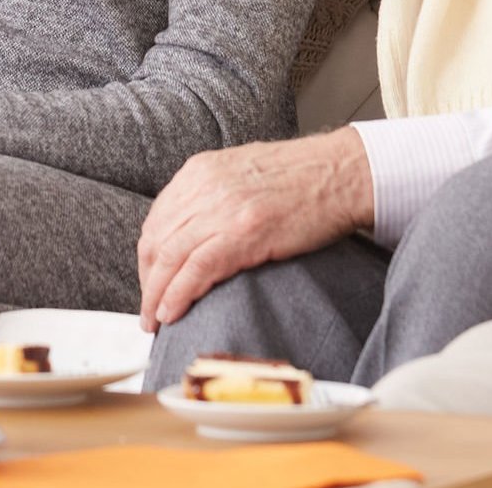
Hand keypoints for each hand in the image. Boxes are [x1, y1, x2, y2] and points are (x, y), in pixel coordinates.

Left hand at [135, 128, 372, 330]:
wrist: (344, 172)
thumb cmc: (304, 178)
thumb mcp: (243, 174)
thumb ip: (212, 196)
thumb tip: (192, 233)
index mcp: (201, 170)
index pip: (157, 220)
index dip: (147, 258)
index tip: (151, 282)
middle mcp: (204, 186)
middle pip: (155, 241)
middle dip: (147, 281)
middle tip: (148, 310)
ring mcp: (222, 208)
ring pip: (169, 258)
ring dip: (156, 296)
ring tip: (155, 322)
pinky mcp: (243, 233)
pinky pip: (195, 270)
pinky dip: (177, 296)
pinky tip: (172, 314)